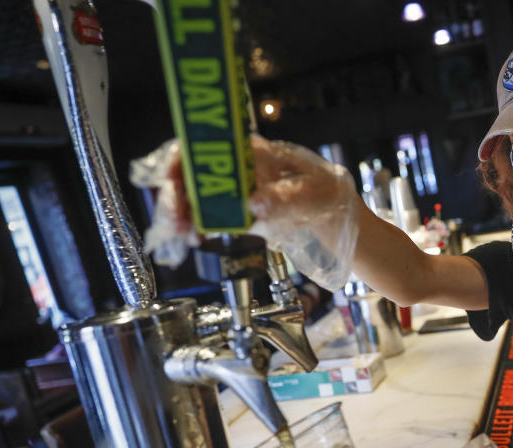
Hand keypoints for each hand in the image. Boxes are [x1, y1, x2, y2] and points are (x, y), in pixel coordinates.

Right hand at [159, 135, 361, 288]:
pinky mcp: (237, 214)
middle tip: (177, 221)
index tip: (175, 179)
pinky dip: (198, 228)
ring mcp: (235, 191)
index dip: (185, 157)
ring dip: (184, 214)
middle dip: (179, 194)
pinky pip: (209, 218)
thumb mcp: (314, 195)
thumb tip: (254, 204)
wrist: (337, 218)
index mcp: (254, 151)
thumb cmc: (328, 193)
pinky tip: (194, 239)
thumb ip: (286, 199)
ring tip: (183, 235)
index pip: (208, 144)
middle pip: (194, 173)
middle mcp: (238, 168)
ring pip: (196, 197)